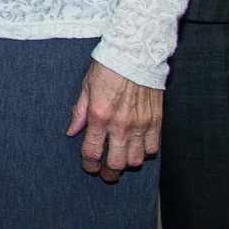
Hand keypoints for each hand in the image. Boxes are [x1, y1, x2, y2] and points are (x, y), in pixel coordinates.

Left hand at [65, 61, 161, 181]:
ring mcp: (141, 124)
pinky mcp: (156, 121)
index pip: (92, 152)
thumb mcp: (86, 87)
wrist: (136, 54)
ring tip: (122, 159)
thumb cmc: (108, 67)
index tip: (89, 166)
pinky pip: (153, 148)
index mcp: (99, 116)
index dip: (89, 165)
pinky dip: (145, 152)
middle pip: (116, 163)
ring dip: (127, 163)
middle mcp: (120, 124)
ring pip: (136, 160)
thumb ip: (79, 112)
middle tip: (105, 173)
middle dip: (108, 173)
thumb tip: (72, 132)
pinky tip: (138, 147)